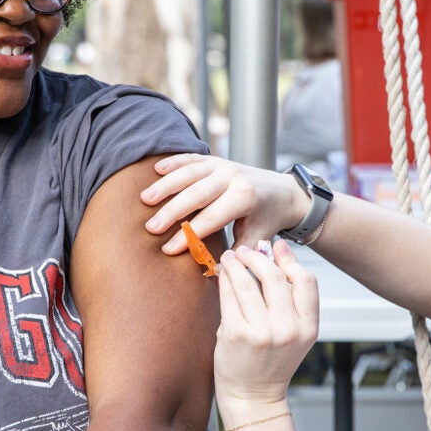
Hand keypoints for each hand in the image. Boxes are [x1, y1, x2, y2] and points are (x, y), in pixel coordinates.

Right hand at [142, 154, 306, 254]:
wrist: (285, 192)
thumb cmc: (268, 219)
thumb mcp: (258, 238)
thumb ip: (237, 253)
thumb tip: (212, 271)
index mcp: (244, 198)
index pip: (210, 219)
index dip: (188, 235)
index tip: (167, 250)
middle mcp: (233, 177)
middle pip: (196, 194)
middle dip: (171, 212)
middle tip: (150, 228)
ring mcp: (224, 165)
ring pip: (190, 173)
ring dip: (166, 185)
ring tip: (145, 199)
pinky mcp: (217, 160)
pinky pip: (192, 158)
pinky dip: (174, 162)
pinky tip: (156, 170)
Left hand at [212, 241, 318, 419]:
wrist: (252, 397)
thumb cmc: (270, 362)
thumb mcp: (293, 334)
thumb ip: (289, 300)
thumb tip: (275, 252)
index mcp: (308, 328)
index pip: (306, 281)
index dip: (289, 259)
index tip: (275, 247)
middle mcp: (288, 330)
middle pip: (275, 276)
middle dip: (258, 257)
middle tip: (246, 251)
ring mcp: (262, 332)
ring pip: (249, 282)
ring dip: (237, 263)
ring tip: (231, 257)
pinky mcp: (236, 334)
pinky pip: (229, 295)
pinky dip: (224, 278)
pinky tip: (222, 272)